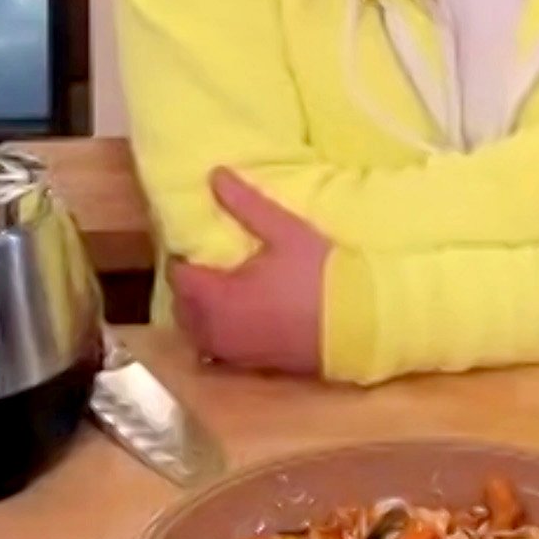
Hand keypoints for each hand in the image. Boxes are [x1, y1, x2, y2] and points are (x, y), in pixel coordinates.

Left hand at [167, 168, 329, 375]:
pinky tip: (239, 316)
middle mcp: (215, 330)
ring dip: (201, 311)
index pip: (178, 275)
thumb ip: (247, 204)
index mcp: (215, 297)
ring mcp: (233, 352)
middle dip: (189, 285)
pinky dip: (219, 333)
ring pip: (198, 331)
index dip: (184, 257)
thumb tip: (215, 173)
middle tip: (210, 264)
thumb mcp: (285, 231)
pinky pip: (218, 349)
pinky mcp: (251, 365)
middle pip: (182, 306)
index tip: (199, 244)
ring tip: (222, 289)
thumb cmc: (320, 275)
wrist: (360, 323)